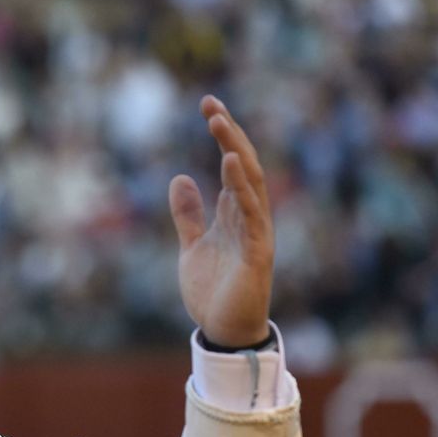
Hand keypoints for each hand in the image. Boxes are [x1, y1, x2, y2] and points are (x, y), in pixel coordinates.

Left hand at [168, 95, 273, 347]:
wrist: (222, 332)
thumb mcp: (191, 246)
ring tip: (219, 124)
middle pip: (244, 165)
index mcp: (234, 213)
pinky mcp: (256, 253)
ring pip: (250, 184)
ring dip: (236, 152)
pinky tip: (231, 164)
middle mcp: (249, 217)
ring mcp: (255, 233)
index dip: (223, 134)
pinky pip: (251, 214)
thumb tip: (180, 177)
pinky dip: (242, 188)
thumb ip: (188, 214)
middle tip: (210, 105)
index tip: (207, 104)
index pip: (233, 164)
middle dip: (229, 134)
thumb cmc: (213, 291)